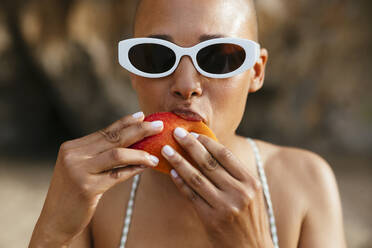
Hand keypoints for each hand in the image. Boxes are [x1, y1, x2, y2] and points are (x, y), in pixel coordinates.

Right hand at [29, 112, 162, 245]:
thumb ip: (98, 154)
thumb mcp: (81, 168)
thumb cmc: (73, 193)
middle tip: (158, 125)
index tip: (142, 116)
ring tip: (155, 155)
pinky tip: (146, 167)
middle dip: (139, 130)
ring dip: (140, 153)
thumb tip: (129, 139)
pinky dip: (134, 170)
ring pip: (117, 154)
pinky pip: (117, 175)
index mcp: (72, 147)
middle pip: (113, 138)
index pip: (105, 131)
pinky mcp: (86, 188)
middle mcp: (74, 155)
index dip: (126, 122)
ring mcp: (79, 171)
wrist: (55, 220)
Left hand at [161, 127, 273, 247]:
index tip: (194, 133)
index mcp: (251, 182)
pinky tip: (172, 172)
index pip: (225, 155)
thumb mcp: (251, 193)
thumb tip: (211, 150)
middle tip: (176, 132)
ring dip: (179, 161)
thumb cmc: (250, 217)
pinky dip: (180, 182)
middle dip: (190, 145)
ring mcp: (224, 206)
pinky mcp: (210, 218)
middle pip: (209, 163)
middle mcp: (239, 192)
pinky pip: (191, 195)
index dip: (207, 142)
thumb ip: (236, 174)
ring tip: (167, 150)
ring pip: (196, 177)